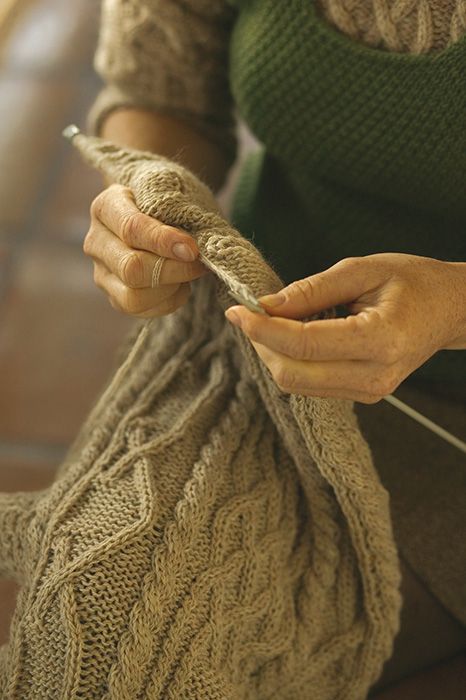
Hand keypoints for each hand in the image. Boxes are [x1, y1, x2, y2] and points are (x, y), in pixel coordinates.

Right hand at [84, 183, 209, 316]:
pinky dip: (170, 301)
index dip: (164, 242)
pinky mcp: (115, 298)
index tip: (192, 249)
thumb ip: (178, 213)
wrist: (160, 213)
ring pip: (133, 297)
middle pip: (130, 268)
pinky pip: (143, 311)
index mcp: (106, 207)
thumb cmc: (169, 200)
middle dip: (172, 270)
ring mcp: (102, 273)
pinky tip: (181, 284)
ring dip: (170, 288)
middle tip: (199, 263)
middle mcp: (96, 242)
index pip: (131, 228)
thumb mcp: (172, 191)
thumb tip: (189, 251)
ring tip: (188, 272)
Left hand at [224, 253, 465, 402]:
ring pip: (297, 384)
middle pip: (293, 374)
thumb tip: (265, 305)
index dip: (262, 329)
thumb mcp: (363, 270)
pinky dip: (290, 361)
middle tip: (247, 313)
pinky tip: (290, 336)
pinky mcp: (363, 395)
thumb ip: (312, 289)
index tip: (236, 309)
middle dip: (261, 344)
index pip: (304, 344)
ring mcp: (370, 391)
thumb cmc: (413, 281)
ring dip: (272, 354)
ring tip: (269, 322)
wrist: (449, 310)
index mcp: (381, 340)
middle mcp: (375, 376)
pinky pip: (311, 385)